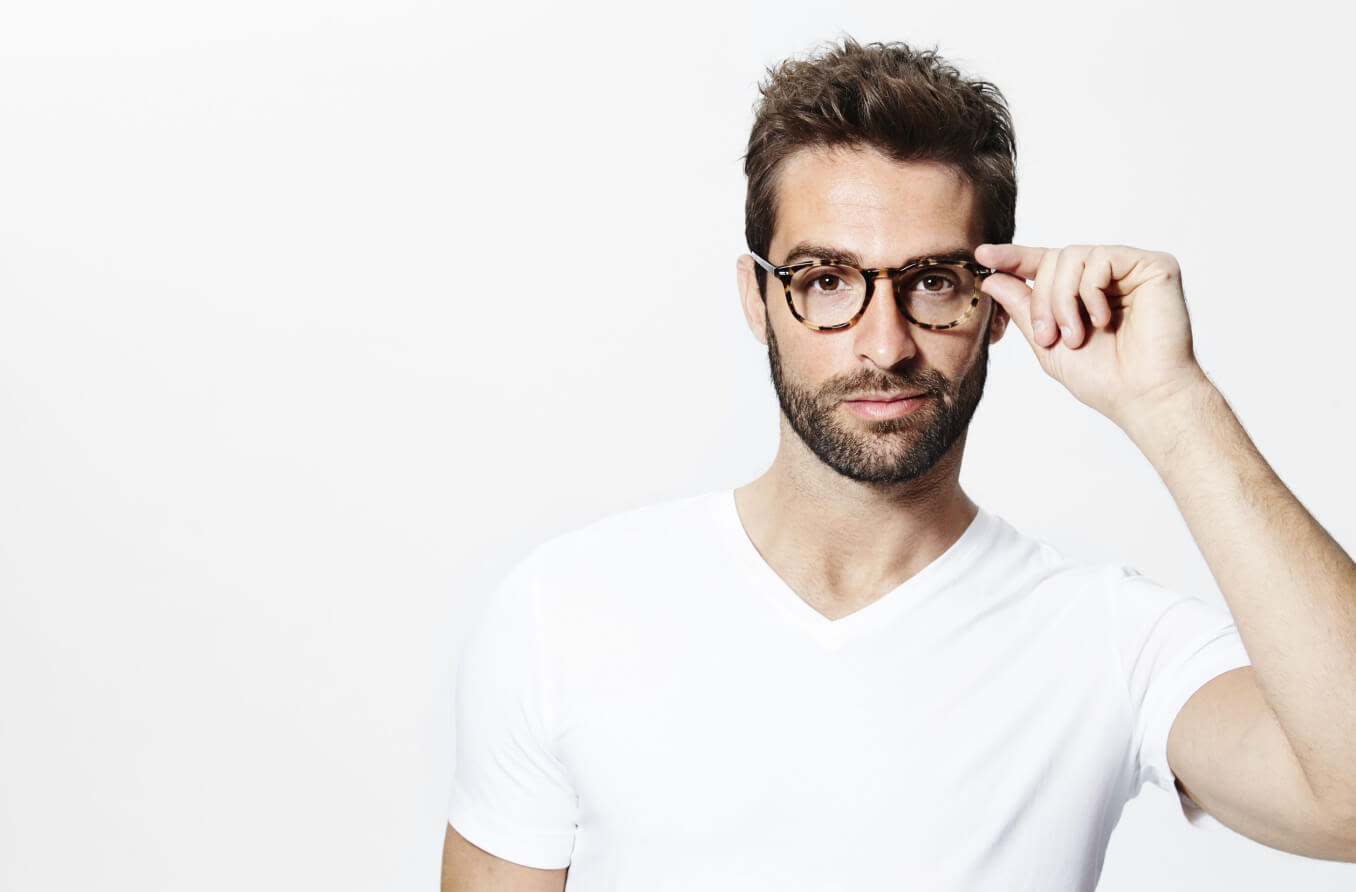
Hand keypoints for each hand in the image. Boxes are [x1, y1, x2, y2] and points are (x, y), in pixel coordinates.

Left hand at [974, 243, 1210, 432]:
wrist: (1141, 396)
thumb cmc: (1103, 378)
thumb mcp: (1047, 343)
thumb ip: (1023, 308)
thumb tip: (993, 278)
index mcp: (1083, 292)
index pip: (1044, 264)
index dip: (1014, 258)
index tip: (982, 255)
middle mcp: (1107, 276)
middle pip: (1053, 258)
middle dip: (1042, 299)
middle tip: (1049, 336)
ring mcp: (1130, 268)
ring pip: (1072, 256)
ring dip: (1062, 299)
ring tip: (1075, 336)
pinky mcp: (1154, 265)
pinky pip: (1102, 258)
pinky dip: (1091, 292)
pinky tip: (1102, 320)